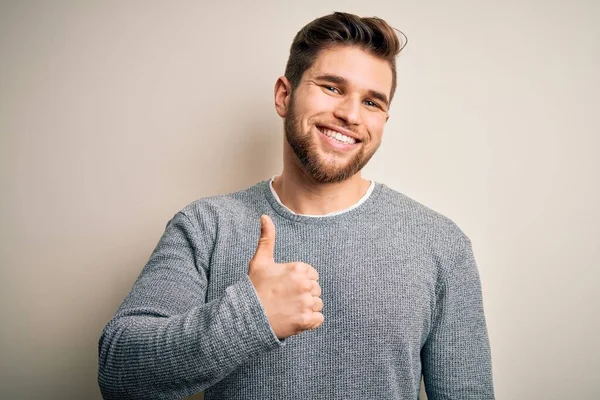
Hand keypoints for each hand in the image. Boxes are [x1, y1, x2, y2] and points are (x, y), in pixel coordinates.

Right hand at [248, 215, 323, 338]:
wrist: (248, 317)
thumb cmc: (255, 288)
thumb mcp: (260, 261)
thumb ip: (267, 238)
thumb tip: (264, 216)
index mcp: (298, 268)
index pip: (312, 275)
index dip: (300, 281)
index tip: (286, 286)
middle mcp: (304, 284)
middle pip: (316, 289)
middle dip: (304, 294)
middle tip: (285, 298)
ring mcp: (306, 303)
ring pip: (317, 304)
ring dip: (307, 308)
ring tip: (289, 308)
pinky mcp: (306, 320)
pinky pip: (319, 319)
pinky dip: (310, 321)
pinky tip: (295, 318)